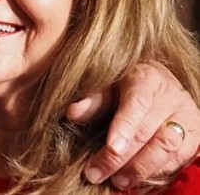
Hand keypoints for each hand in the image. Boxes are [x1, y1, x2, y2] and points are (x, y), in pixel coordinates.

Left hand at [67, 60, 199, 190]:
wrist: (162, 82)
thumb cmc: (128, 84)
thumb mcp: (109, 84)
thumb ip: (93, 100)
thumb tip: (73, 114)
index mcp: (146, 79)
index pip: (137, 105)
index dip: (124, 128)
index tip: (111, 148)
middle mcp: (171, 98)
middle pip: (149, 133)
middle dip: (122, 158)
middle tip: (97, 173)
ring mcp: (187, 118)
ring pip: (168, 149)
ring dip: (140, 170)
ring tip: (117, 181)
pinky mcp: (195, 137)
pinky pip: (179, 159)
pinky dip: (157, 172)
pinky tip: (137, 179)